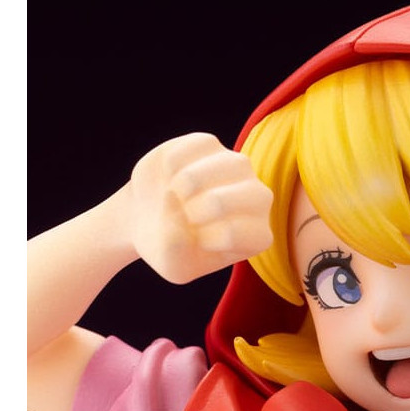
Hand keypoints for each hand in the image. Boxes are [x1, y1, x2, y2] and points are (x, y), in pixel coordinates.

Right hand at [127, 133, 273, 283]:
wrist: (151, 220)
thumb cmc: (172, 248)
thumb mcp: (173, 266)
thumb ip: (176, 249)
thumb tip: (178, 211)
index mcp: (257, 235)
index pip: (234, 232)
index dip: (202, 238)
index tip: (198, 242)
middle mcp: (258, 198)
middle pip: (230, 199)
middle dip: (194, 211)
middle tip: (185, 217)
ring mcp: (238, 167)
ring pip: (219, 166)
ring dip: (184, 184)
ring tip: (176, 196)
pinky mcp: (212, 145)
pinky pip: (194, 147)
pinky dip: (171, 164)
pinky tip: (170, 177)